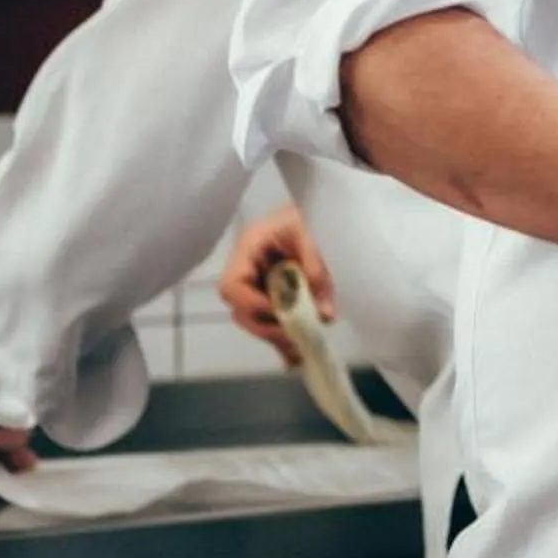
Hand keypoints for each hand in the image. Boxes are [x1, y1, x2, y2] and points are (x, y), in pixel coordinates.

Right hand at [219, 204, 333, 368]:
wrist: (319, 201)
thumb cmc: (310, 210)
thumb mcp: (315, 233)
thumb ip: (317, 271)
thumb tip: (324, 315)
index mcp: (250, 247)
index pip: (232, 285)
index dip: (252, 305)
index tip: (280, 314)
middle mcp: (248, 267)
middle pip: (241, 309)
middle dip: (268, 326)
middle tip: (298, 338)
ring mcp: (258, 281)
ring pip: (256, 318)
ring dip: (278, 335)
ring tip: (303, 350)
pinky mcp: (273, 291)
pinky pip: (272, 318)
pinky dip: (284, 337)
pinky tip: (297, 357)